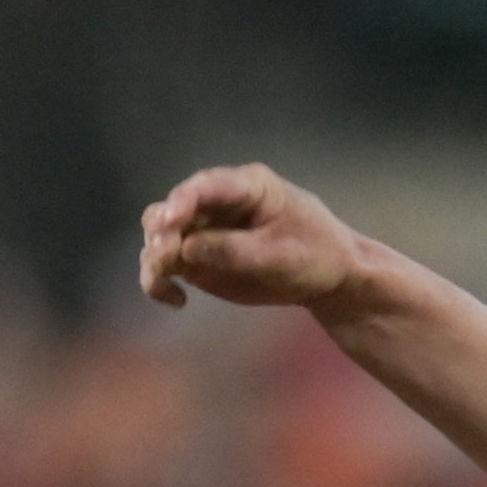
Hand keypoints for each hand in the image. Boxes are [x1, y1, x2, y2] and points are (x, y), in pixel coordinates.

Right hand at [137, 164, 362, 310]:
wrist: (331, 278)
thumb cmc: (316, 256)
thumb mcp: (282, 255)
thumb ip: (233, 250)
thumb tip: (185, 248)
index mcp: (246, 187)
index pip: (207, 186)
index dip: (183, 200)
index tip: (172, 219)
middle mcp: (216, 203)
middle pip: (170, 209)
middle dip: (162, 232)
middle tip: (167, 259)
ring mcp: (202, 229)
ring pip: (159, 237)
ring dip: (155, 260)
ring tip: (166, 285)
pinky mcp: (196, 258)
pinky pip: (165, 266)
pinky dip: (160, 282)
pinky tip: (177, 301)